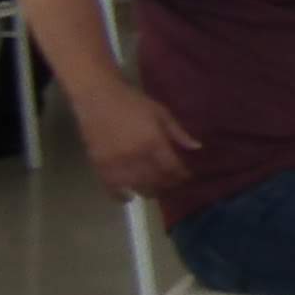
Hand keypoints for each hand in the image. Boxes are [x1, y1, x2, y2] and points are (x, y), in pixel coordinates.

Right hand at [70, 80, 201, 200]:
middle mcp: (136, 156)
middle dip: (167, 184)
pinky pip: (112, 188)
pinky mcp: (99, 166)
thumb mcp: (161, 112)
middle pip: (157, 180)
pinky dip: (121, 196)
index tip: (186, 177)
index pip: (172, 168)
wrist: (97, 96)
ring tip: (154, 190)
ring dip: (148, 190)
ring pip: (137, 187)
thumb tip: (197, 148)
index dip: (181, 175)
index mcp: (153, 142)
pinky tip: (128, 197)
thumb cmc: (132, 102)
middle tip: (171, 184)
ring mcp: (116, 163)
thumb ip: (178, 133)